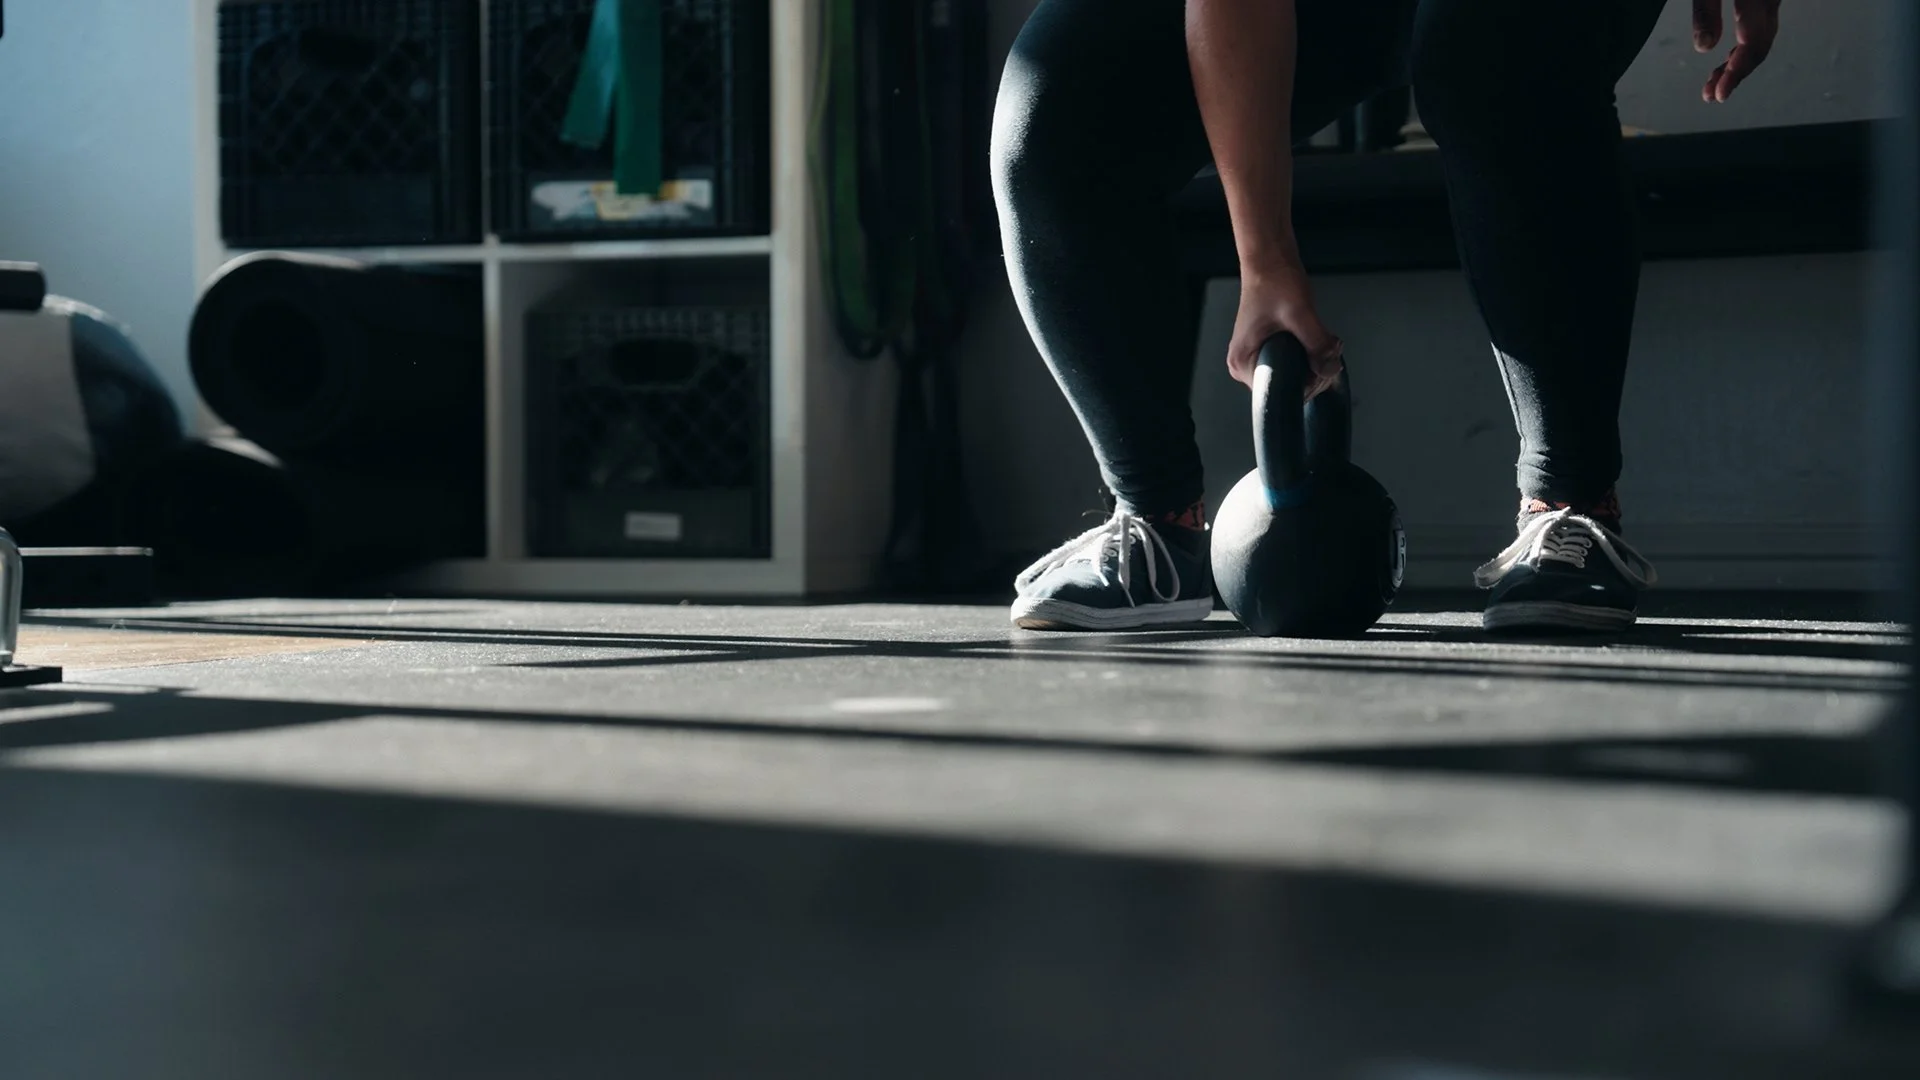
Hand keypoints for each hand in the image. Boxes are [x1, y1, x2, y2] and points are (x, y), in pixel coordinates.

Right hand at [1228, 260, 1343, 399]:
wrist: (1270, 259)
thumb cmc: (1274, 282)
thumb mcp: (1300, 315)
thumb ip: (1317, 345)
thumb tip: (1331, 370)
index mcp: (1243, 363)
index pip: (1280, 393)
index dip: (1308, 383)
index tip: (1323, 363)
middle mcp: (1247, 365)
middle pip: (1290, 387)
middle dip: (1316, 370)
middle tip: (1329, 346)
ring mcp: (1258, 357)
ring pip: (1297, 374)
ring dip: (1318, 361)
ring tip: (1326, 339)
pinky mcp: (1270, 350)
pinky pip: (1296, 362)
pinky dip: (1313, 354)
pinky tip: (1321, 338)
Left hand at [1694, 0, 1781, 102]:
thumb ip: (1705, 11)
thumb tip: (1704, 48)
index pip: (1751, 42)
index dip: (1735, 72)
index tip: (1719, 94)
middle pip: (1760, 46)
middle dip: (1736, 75)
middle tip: (1713, 96)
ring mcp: (1770, 0)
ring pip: (1762, 40)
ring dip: (1739, 66)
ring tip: (1716, 85)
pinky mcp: (1765, 1)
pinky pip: (1761, 29)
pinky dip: (1743, 50)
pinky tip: (1727, 64)